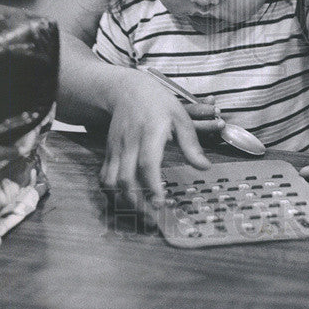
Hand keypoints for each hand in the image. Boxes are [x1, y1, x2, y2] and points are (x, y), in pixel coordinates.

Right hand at [99, 70, 219, 208]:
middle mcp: (129, 143)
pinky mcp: (108, 152)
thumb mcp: (180, 116)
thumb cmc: (158, 103)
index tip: (161, 203)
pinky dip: (111, 192)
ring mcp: (116, 148)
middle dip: (136, 202)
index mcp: (150, 133)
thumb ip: (191, 143)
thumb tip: (204, 167)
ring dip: (122, 201)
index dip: (152, 186)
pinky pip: (104, 176)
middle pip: (125, 178)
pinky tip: (124, 200)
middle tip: (151, 218)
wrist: (127, 89)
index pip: (147, 163)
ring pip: (111, 181)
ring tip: (138, 214)